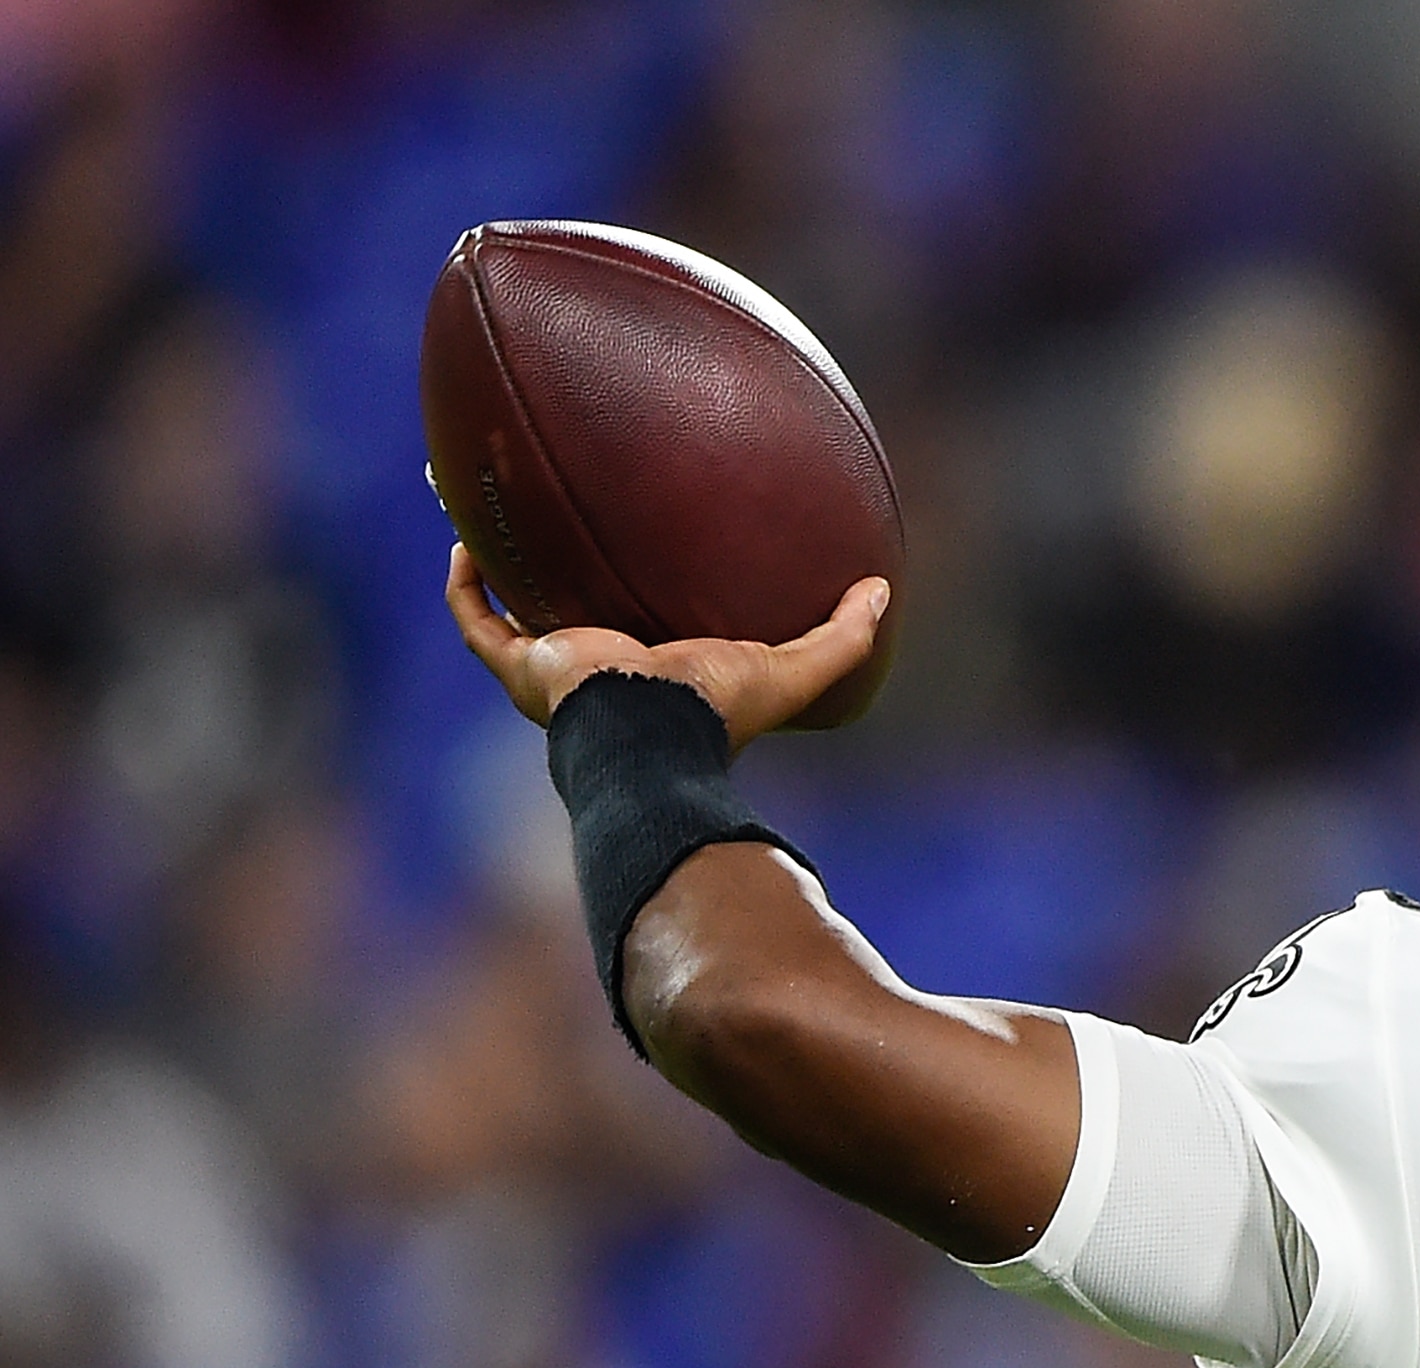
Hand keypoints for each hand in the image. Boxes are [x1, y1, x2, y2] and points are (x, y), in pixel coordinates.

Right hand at [446, 544, 887, 747]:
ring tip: (493, 510)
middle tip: (556, 519)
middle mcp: (599, 672)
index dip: (638, 597)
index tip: (641, 553)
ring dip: (499, 566)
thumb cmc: (719, 710)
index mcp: (656, 674)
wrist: (655, 736)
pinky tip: (468, 532)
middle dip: (559, 575)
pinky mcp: (520, 665)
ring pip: (511, 612)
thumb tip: (883, 589)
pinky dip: (468, 583)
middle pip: (571, 615)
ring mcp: (553, 671)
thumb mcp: (794, 667)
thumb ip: (843, 635)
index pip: (644, 630)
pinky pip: (477, 620)